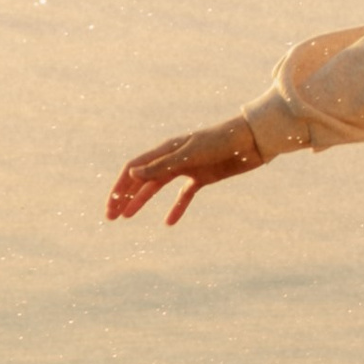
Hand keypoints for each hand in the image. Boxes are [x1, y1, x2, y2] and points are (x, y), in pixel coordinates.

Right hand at [106, 117, 264, 227]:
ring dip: (142, 201)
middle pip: (142, 179)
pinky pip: (184, 195)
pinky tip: (169, 222)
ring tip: (128, 216)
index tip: (111, 206)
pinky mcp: (203, 177)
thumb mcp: (190, 155)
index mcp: (166, 149)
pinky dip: (176, 208)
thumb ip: (162, 166)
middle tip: (112, 217)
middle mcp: (173, 158)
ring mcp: (187, 168)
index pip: (134, 168)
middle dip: (125, 196)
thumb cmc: (221, 141)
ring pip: (158, 187)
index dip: (120, 187)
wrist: (252, 140)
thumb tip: (132, 173)